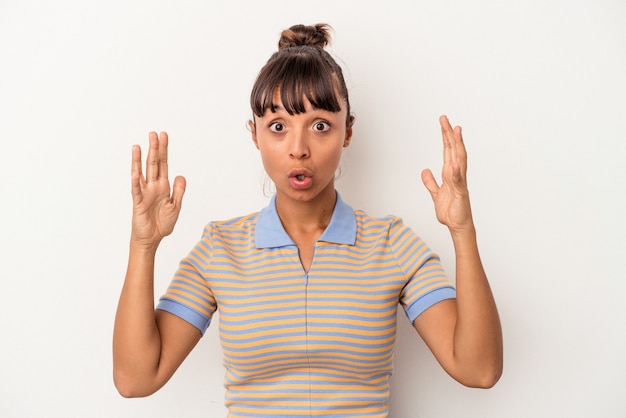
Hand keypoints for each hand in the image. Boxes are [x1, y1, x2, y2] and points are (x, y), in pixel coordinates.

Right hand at [130, 132, 185, 249]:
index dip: (164, 150)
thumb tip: (180, 175)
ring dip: (140, 160)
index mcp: (163, 186)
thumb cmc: (162, 223)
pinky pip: (137, 191)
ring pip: (142, 173)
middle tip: (154, 134)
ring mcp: (144, 193)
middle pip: (153, 164)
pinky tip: (135, 174)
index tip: (164, 136)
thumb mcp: (176, 206)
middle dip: (154, 149)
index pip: (163, 164)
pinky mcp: (138, 203)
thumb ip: (179, 191)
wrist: (152, 239)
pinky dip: (136, 183)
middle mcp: (153, 186)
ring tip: (138, 146)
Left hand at [421, 115, 473, 234]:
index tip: (443, 123)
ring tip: (456, 130)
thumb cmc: (451, 210)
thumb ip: (430, 182)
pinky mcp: (461, 193)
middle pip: (453, 150)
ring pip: (459, 159)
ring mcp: (460, 182)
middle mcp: (456, 174)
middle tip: (445, 118)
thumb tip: (425, 170)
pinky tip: (455, 162)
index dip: (445, 136)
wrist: (457, 225)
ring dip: (458, 145)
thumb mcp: (435, 193)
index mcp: (450, 173)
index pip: (448, 151)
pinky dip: (457, 171)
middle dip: (449, 134)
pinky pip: (458, 180)